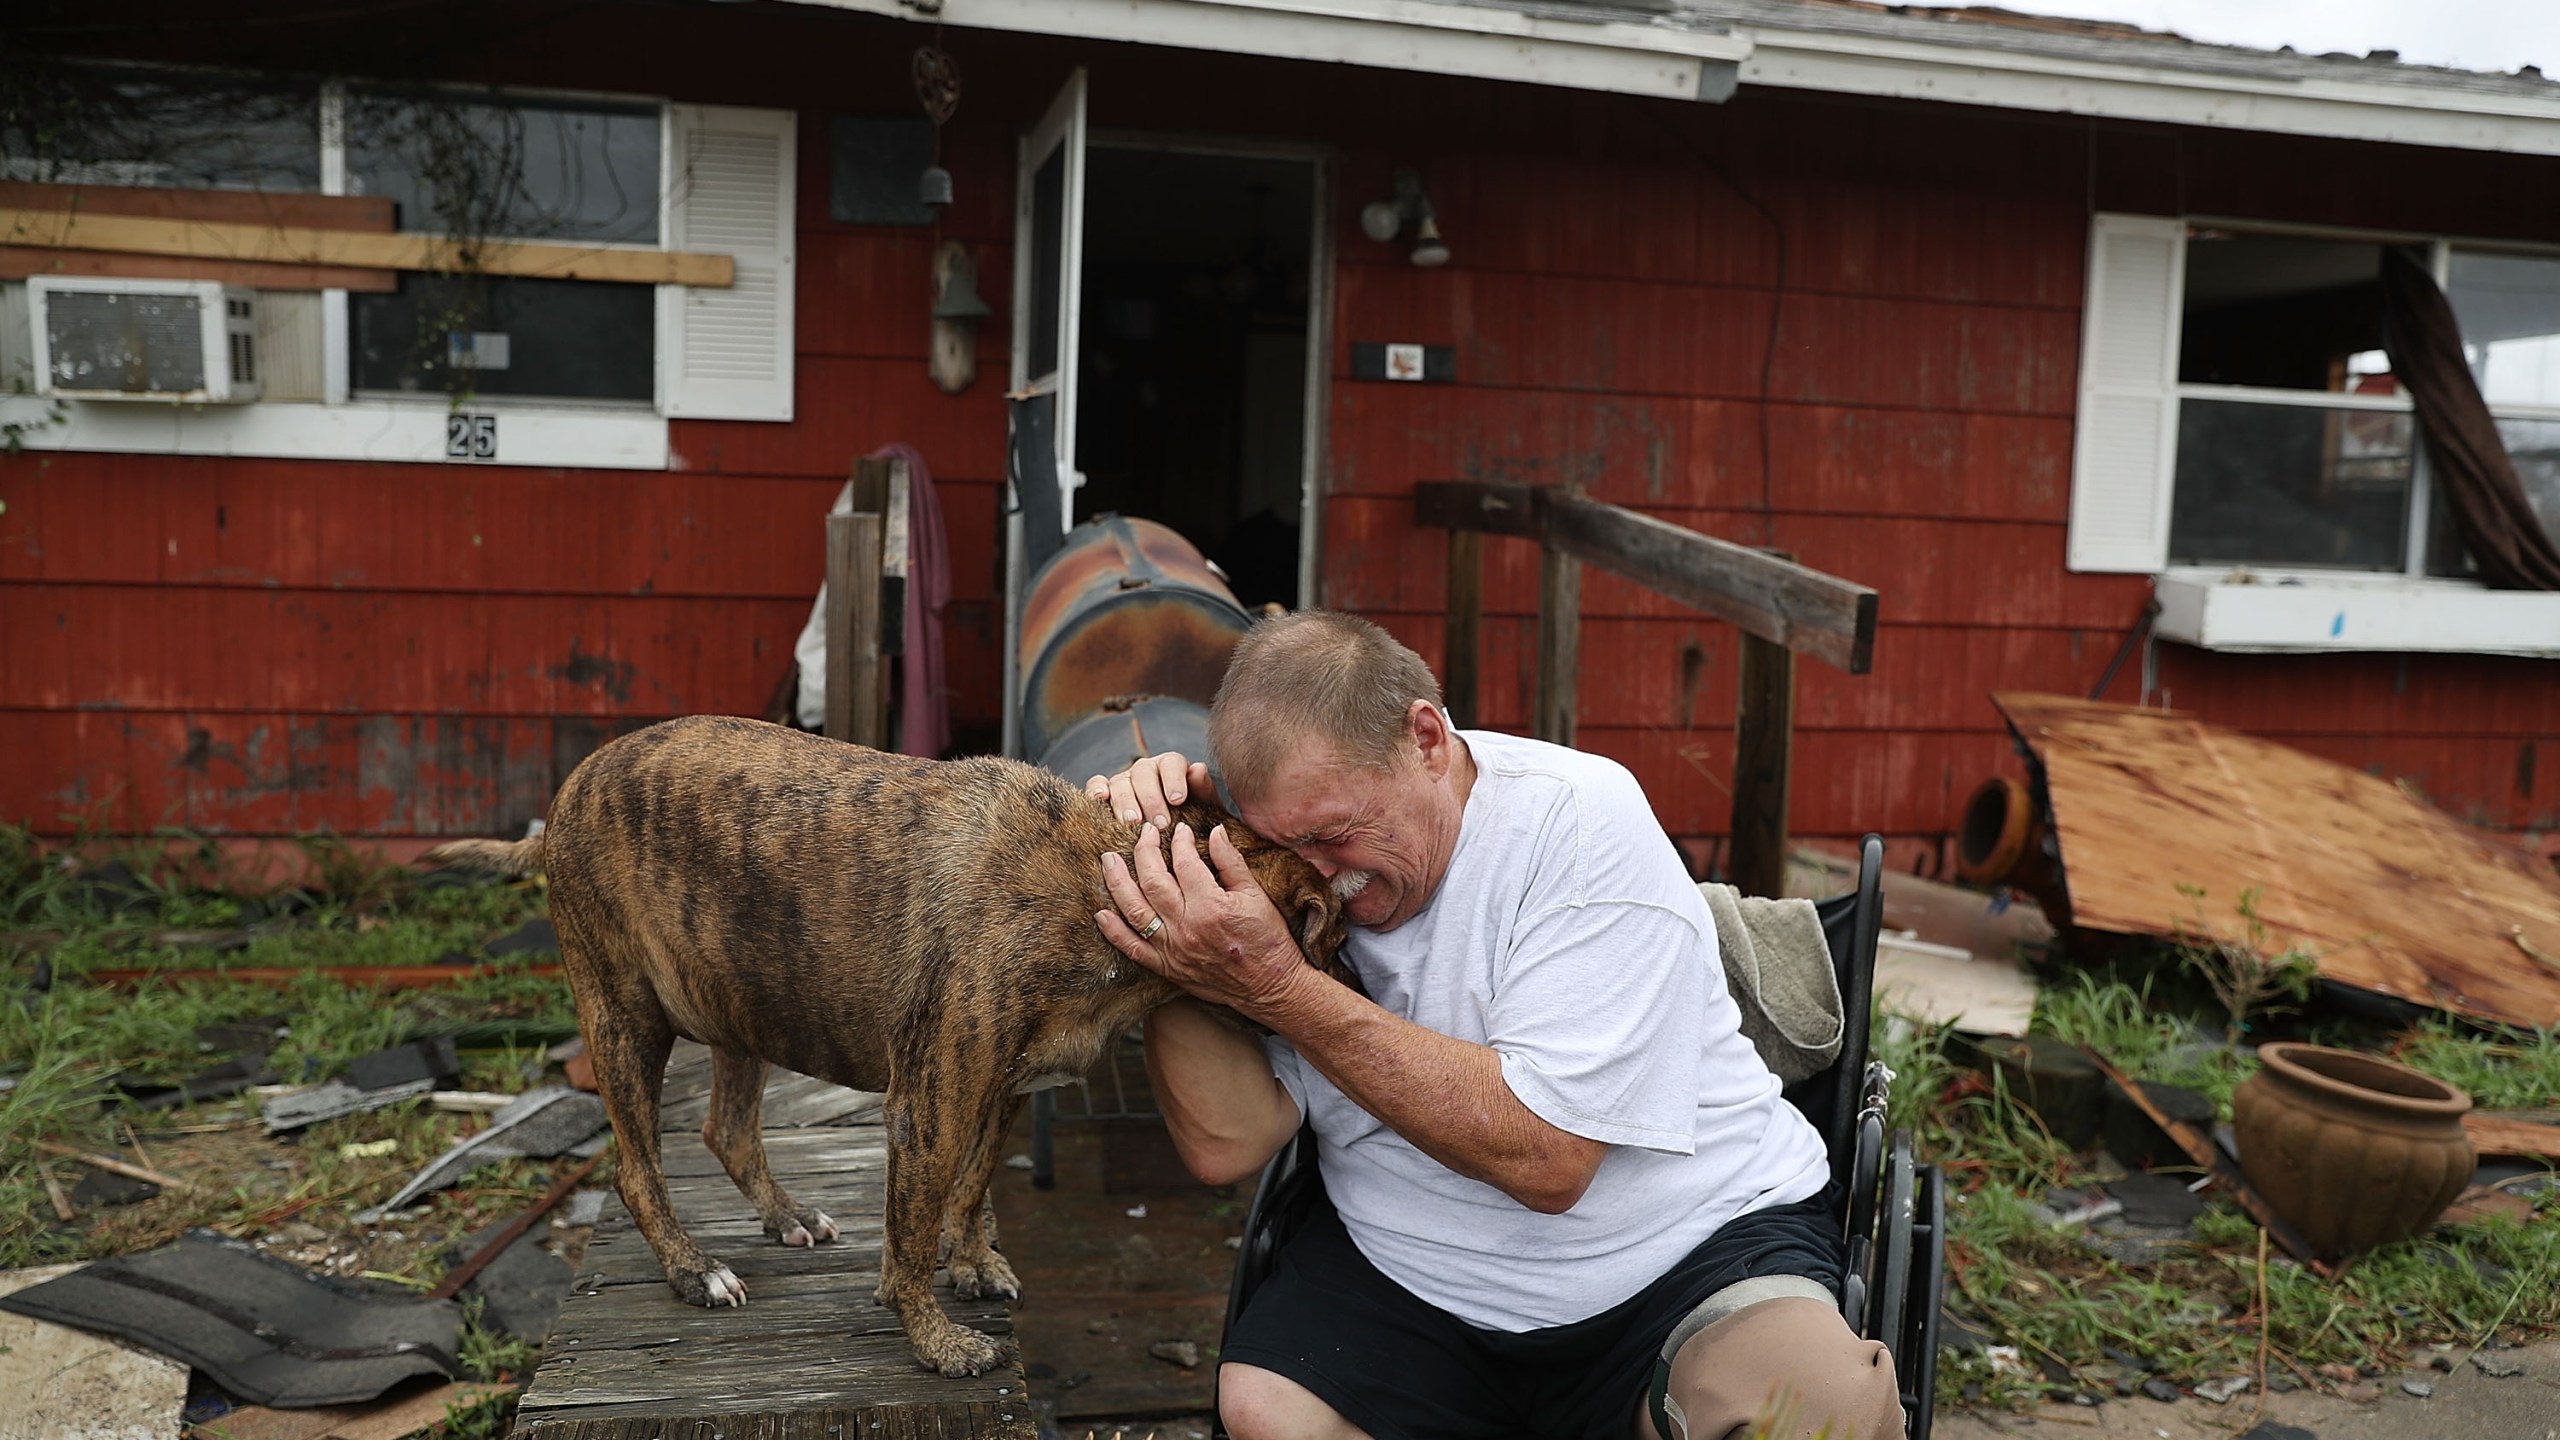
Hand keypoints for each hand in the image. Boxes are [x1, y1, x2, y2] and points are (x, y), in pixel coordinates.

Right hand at [1086, 753, 1211, 829]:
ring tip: (1133, 822)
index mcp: (1172, 767)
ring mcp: (1124, 780)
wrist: (1170, 839)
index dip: (1174, 780)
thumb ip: (1203, 790)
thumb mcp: (1203, 808)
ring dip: (1125, 802)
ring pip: (1120, 782)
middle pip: (1143, 773)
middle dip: (1151, 798)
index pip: (1171, 763)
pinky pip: (1096, 784)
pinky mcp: (1105, 792)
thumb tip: (1198, 769)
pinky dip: (1095, 789)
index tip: (1178, 800)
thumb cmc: (1190, 821)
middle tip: (1159, 823)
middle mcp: (1146, 770)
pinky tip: (1100, 799)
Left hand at [1097, 822, 1304, 1016]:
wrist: (1271, 987)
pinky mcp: (1167, 968)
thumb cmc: (1268, 941)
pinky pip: (1132, 949)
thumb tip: (1216, 831)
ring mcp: (1173, 949)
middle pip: (1152, 881)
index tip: (1179, 830)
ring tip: (1109, 860)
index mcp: (1211, 906)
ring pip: (1135, 910)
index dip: (1179, 841)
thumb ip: (1231, 862)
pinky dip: (1113, 932)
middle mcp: (1186, 927)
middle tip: (1144, 832)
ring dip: (1117, 882)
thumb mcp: (1257, 896)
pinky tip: (1101, 913)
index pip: (1184, 863)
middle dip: (1144, 851)